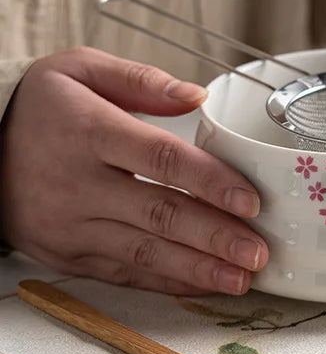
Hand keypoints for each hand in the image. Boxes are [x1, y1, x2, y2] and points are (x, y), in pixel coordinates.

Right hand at [0, 47, 267, 294]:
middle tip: (257, 252)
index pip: (161, 160)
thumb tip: (197, 95)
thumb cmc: (39, 107)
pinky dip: (166, 282)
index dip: (210, 182)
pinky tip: (201, 284)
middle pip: (160, 214)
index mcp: (89, 132)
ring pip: (145, 252)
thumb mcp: (79, 69)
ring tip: (242, 278)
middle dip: (215, 237)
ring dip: (198, 269)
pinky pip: (123, 273)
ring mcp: (71, 225)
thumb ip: (141, 81)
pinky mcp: (66, 255)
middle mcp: (78, 184)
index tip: (251, 200)